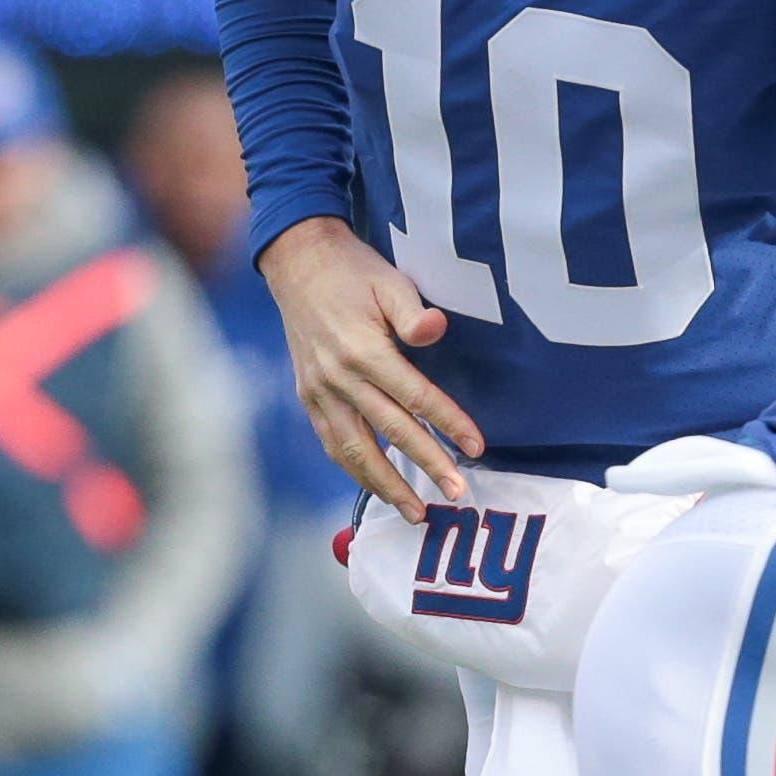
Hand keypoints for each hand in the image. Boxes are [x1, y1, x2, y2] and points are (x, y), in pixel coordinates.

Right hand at [261, 217, 483, 522]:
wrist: (298, 264)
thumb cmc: (355, 272)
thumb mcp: (390, 281)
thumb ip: (412, 313)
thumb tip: (436, 330)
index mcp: (363, 351)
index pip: (416, 398)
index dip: (448, 424)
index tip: (476, 448)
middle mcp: (338, 378)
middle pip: (390, 433)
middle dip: (426, 467)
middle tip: (457, 494)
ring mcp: (318, 391)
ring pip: (354, 450)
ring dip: (385, 485)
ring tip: (415, 511)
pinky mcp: (308, 397)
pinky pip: (332, 442)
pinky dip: (354, 468)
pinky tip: (376, 485)